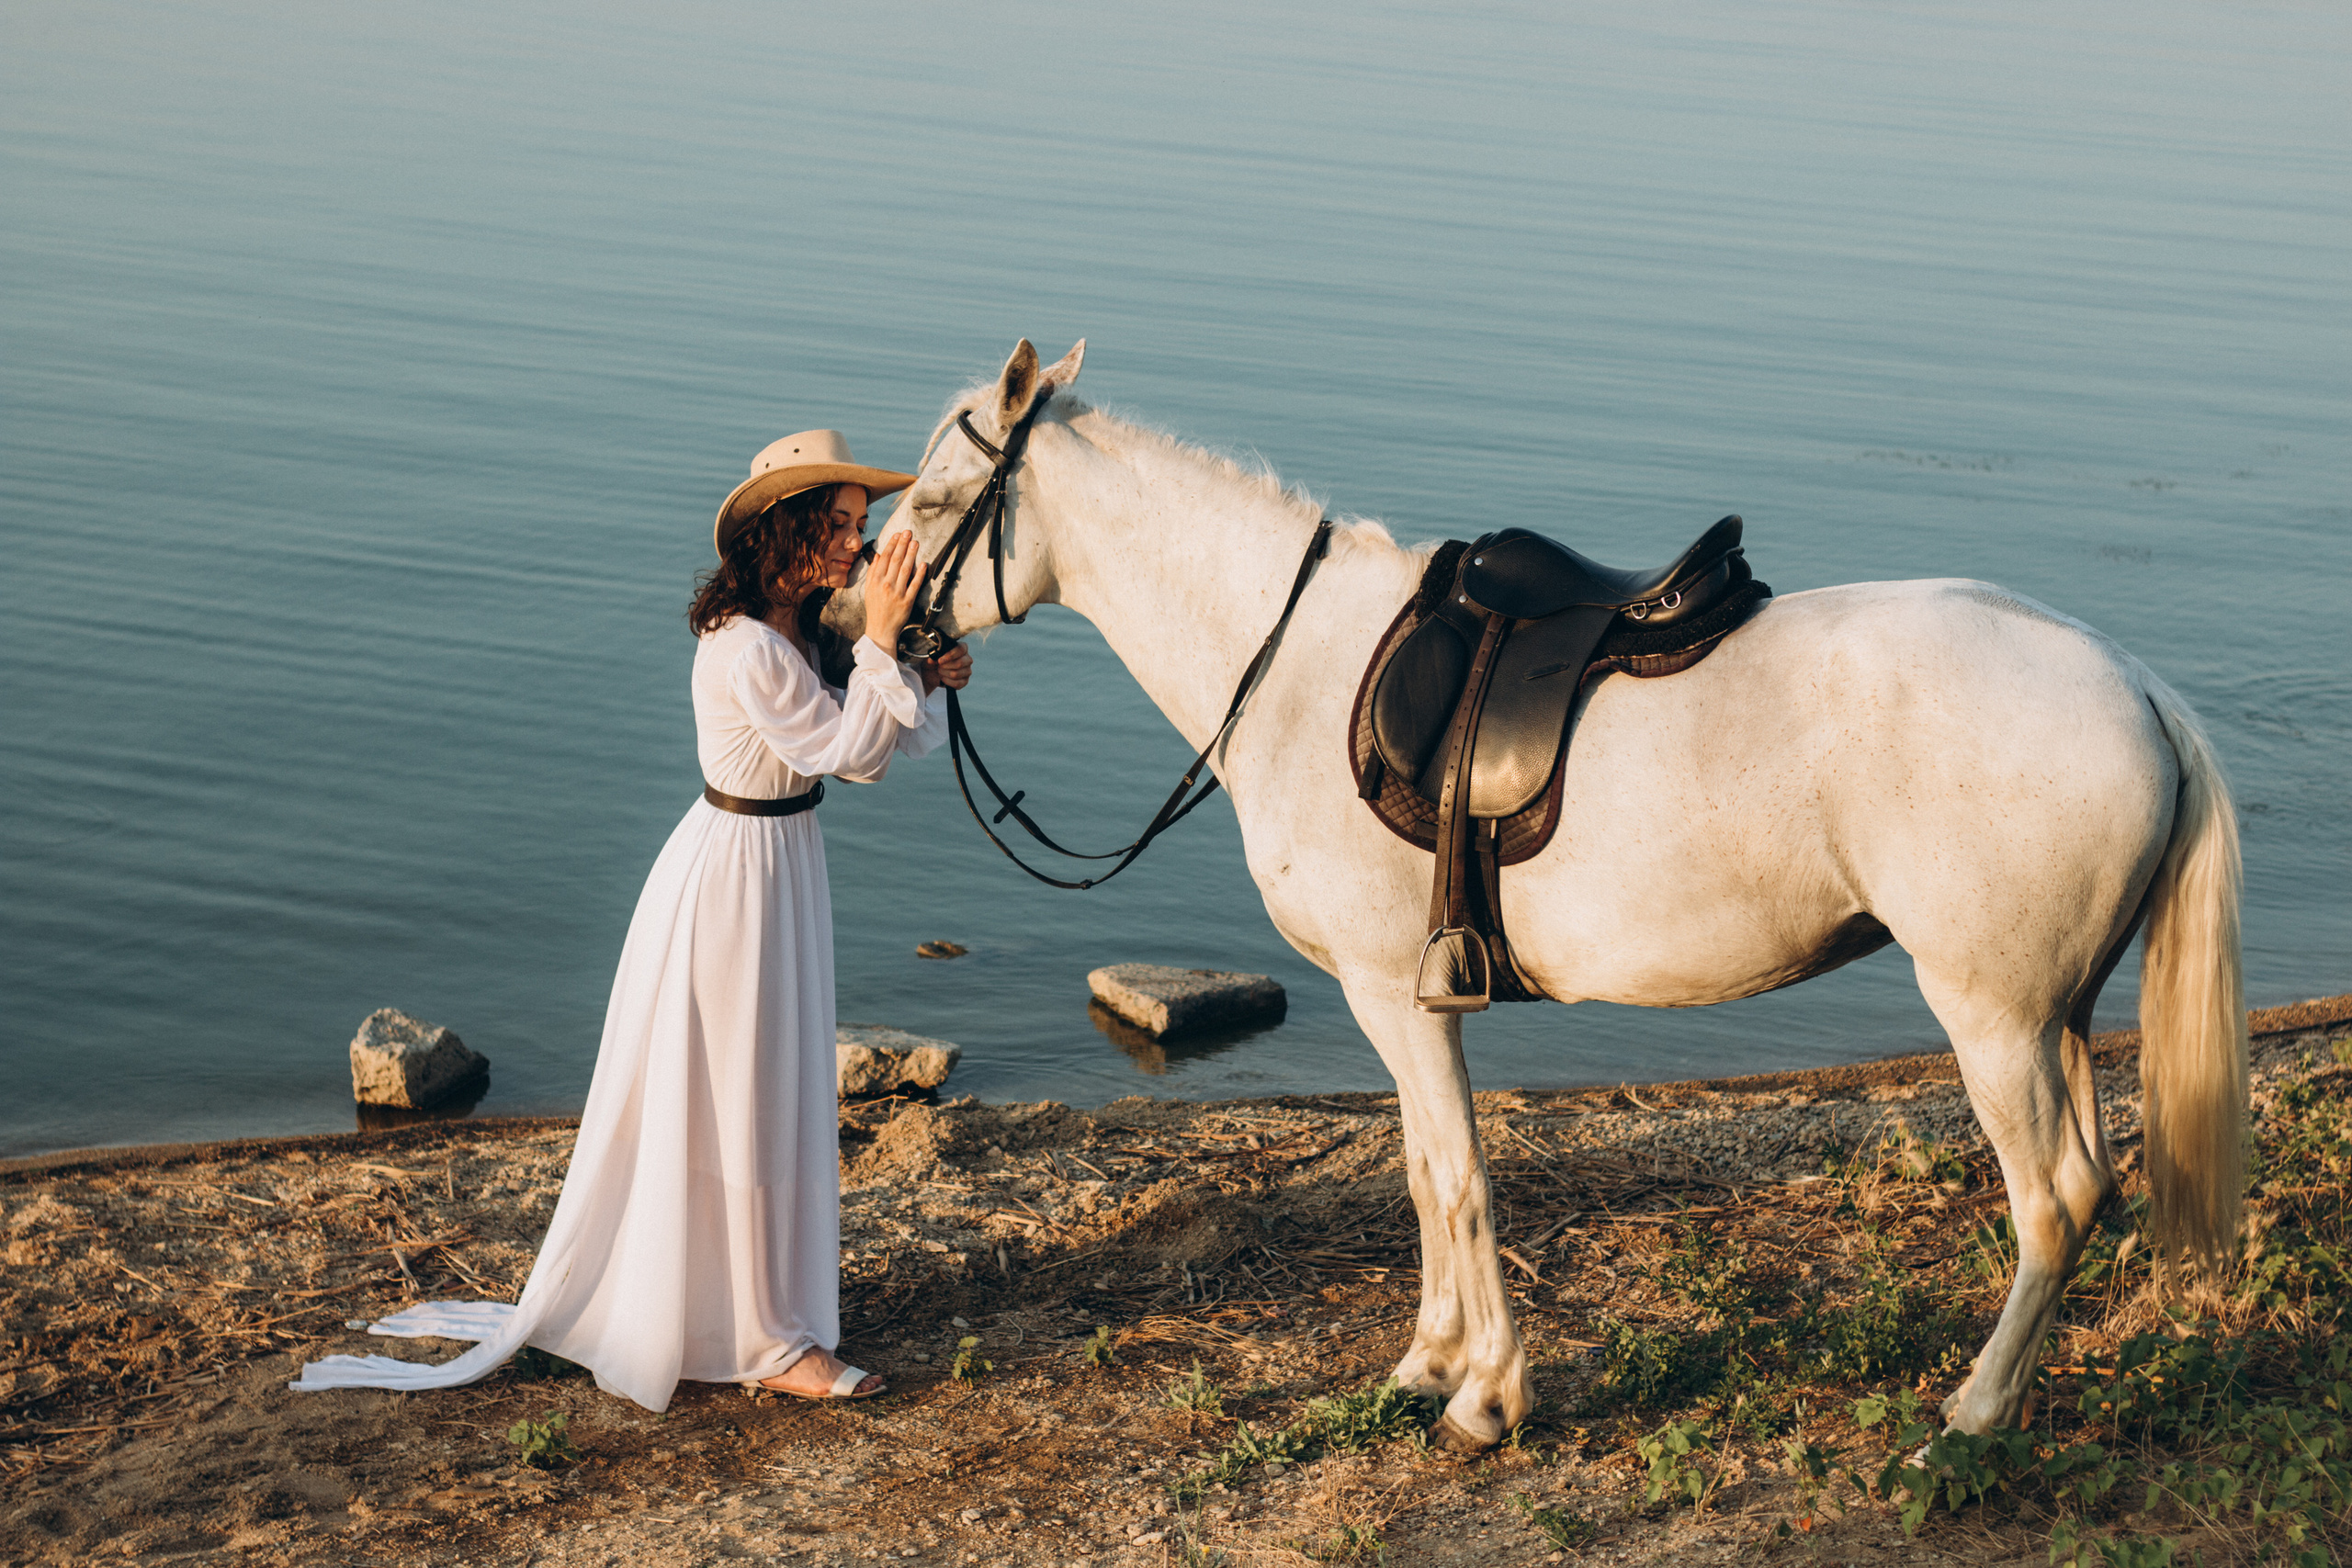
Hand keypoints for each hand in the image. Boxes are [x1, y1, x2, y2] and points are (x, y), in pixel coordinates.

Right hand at [863, 531, 927, 648]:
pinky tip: (923, 564)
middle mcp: (885, 585)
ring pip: (905, 570)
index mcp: (875, 581)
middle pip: (895, 560)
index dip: (892, 544)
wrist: (880, 629)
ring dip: (911, 555)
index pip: (884, 558)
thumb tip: (877, 555)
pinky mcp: (907, 601)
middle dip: (902, 544)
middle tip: (909, 532)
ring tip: (915, 543)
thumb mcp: (868, 589)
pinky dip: (919, 574)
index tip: (898, 534)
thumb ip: (872, 572)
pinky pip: (914, 585)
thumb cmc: (875, 608)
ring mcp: (897, 593)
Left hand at [921, 642, 971, 694]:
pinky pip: (957, 683)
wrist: (933, 671)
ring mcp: (967, 671)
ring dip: (944, 673)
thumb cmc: (936, 659)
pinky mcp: (965, 681)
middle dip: (945, 666)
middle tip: (939, 666)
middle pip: (960, 663)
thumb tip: (932, 660)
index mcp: (962, 648)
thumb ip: (933, 655)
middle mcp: (967, 659)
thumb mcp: (934, 655)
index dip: (950, 655)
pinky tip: (943, 678)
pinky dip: (947, 681)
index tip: (940, 660)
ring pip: (956, 674)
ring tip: (940, 671)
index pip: (961, 649)